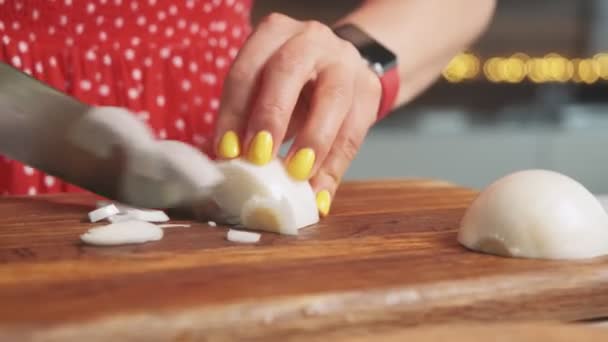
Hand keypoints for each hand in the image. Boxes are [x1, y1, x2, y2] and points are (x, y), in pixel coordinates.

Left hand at [213, 13, 381, 216]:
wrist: (342, 70)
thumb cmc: (292, 87)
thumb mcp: (265, 92)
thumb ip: (246, 120)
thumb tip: (226, 163)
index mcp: (274, 33)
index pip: (247, 71)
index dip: (233, 112)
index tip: (227, 151)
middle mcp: (310, 39)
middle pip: (288, 72)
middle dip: (271, 117)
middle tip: (259, 157)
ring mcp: (345, 61)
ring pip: (333, 98)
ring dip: (313, 141)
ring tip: (296, 176)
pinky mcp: (369, 89)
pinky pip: (355, 130)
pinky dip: (336, 166)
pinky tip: (320, 193)